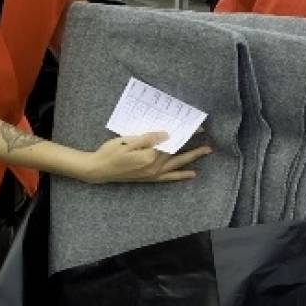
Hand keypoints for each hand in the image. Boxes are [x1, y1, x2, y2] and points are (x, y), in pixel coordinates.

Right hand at [80, 132, 211, 184]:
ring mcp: (153, 174)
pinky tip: (191, 174)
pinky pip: (169, 178)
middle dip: (193, 145)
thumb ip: (147, 138)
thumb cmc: (110, 152)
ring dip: (192, 158)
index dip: (185, 134)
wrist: (99, 170)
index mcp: (149, 155)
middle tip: (207, 138)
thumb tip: (166, 134)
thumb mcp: (127, 141)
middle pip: (178, 153)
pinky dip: (181, 176)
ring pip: (177, 165)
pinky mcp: (150, 178)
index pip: (172, 142)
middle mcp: (154, 166)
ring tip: (206, 151)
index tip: (197, 127)